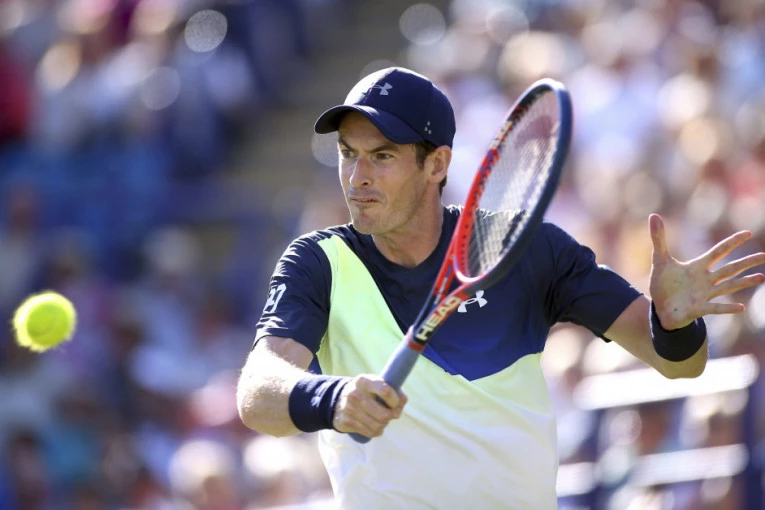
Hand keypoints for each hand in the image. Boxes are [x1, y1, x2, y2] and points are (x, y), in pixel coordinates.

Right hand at [332, 375, 406, 437]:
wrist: (340, 399)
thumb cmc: (367, 392)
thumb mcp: (378, 384)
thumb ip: (395, 390)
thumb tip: (401, 402)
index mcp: (364, 381)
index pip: (385, 391)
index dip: (395, 401)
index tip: (396, 403)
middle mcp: (354, 393)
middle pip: (384, 415)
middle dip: (391, 416)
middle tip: (390, 413)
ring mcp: (348, 408)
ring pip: (378, 426)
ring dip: (384, 424)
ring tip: (381, 418)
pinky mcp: (346, 422)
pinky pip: (370, 433)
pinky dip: (376, 431)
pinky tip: (373, 424)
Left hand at [649, 213, 764, 329]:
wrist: (660, 309)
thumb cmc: (664, 285)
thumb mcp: (659, 260)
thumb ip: (658, 239)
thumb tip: (654, 215)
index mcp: (697, 267)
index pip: (718, 251)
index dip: (731, 242)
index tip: (747, 233)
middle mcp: (705, 280)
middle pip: (729, 269)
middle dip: (746, 262)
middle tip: (764, 255)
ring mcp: (704, 295)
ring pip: (728, 286)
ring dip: (744, 282)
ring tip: (761, 277)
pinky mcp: (699, 309)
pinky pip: (715, 308)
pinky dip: (727, 308)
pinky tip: (740, 307)